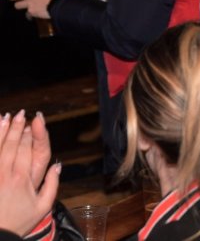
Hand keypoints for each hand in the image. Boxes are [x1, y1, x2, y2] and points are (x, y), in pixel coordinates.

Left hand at [0, 111, 60, 235]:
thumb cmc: (19, 221)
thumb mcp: (42, 207)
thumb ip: (52, 185)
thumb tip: (57, 167)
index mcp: (23, 179)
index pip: (28, 149)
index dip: (32, 134)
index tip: (35, 121)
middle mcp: (7, 174)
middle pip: (13, 145)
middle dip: (17, 128)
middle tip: (21, 114)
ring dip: (3, 131)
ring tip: (7, 117)